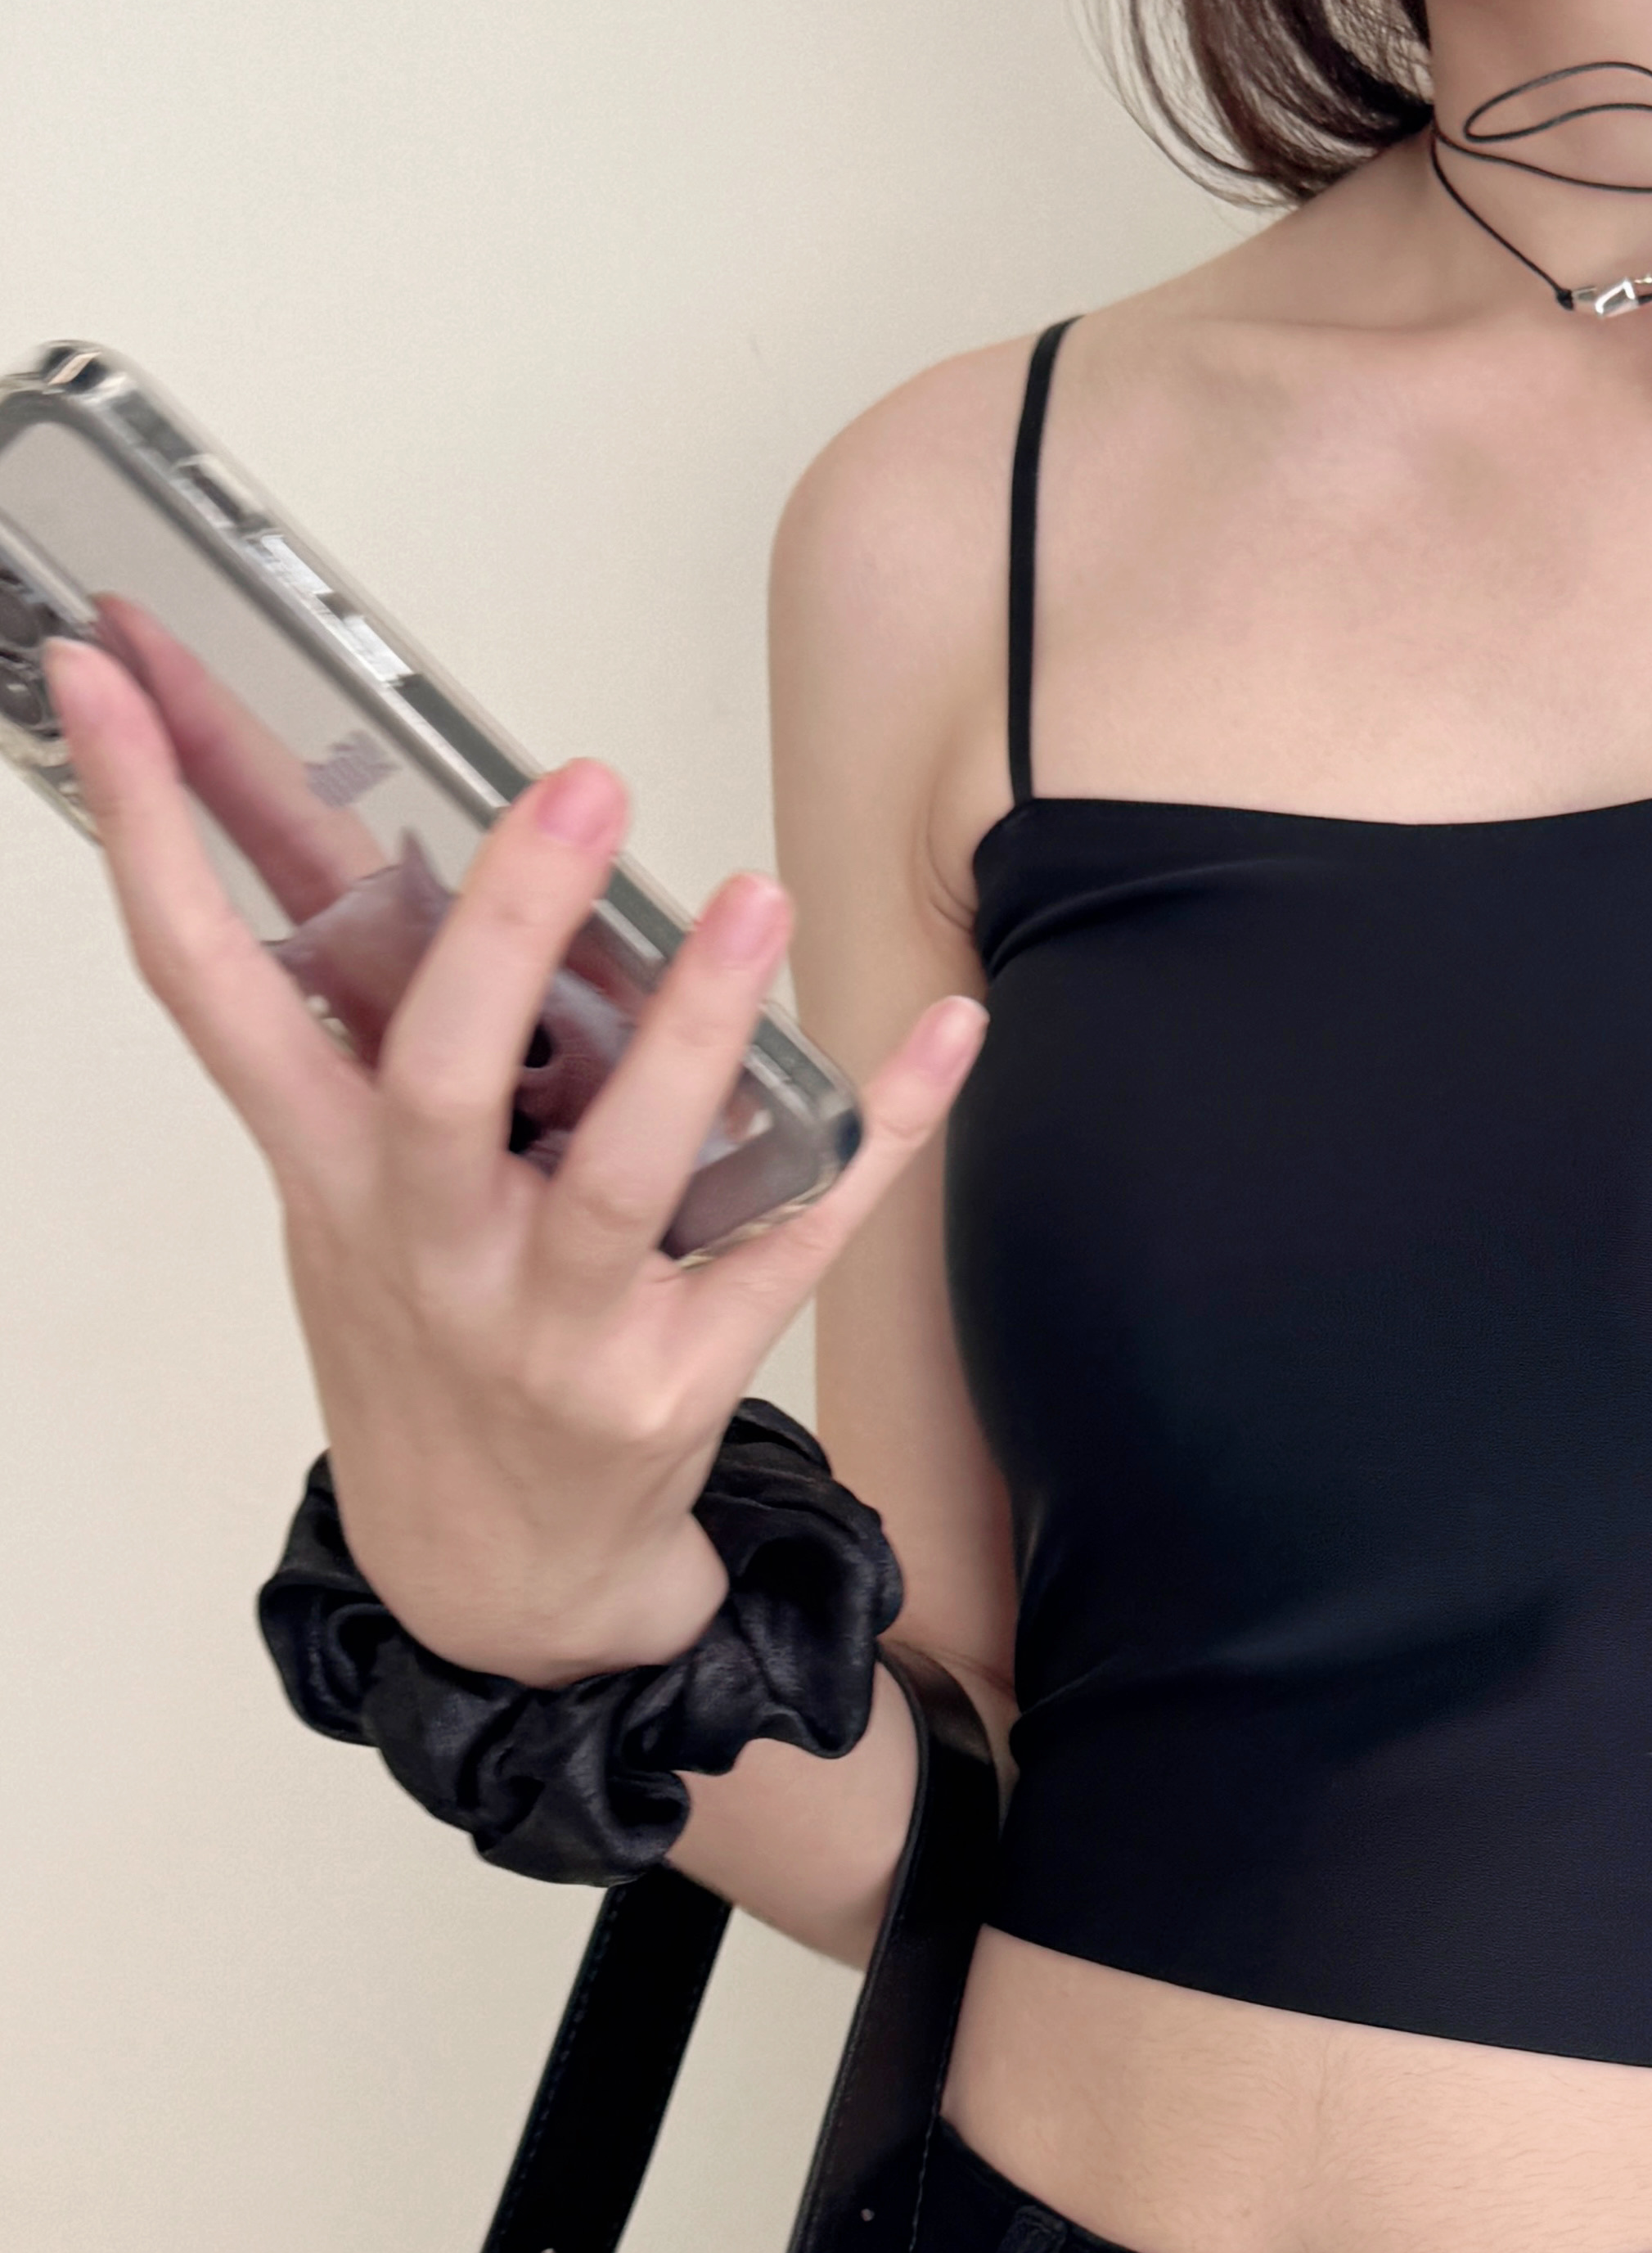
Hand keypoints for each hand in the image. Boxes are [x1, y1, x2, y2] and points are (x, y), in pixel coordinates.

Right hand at [43, 623, 984, 1681]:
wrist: (496, 1577)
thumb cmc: (433, 1347)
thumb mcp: (350, 1200)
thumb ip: (362, 1040)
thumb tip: (348, 825)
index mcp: (332, 1177)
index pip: (209, 988)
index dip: (152, 829)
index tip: (104, 676)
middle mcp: (433, 1249)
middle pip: (445, 1075)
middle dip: (505, 926)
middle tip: (576, 787)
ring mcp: (559, 1324)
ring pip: (627, 1170)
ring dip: (696, 1030)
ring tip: (754, 896)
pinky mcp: (678, 1378)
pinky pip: (796, 1239)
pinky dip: (879, 1133)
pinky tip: (946, 1032)